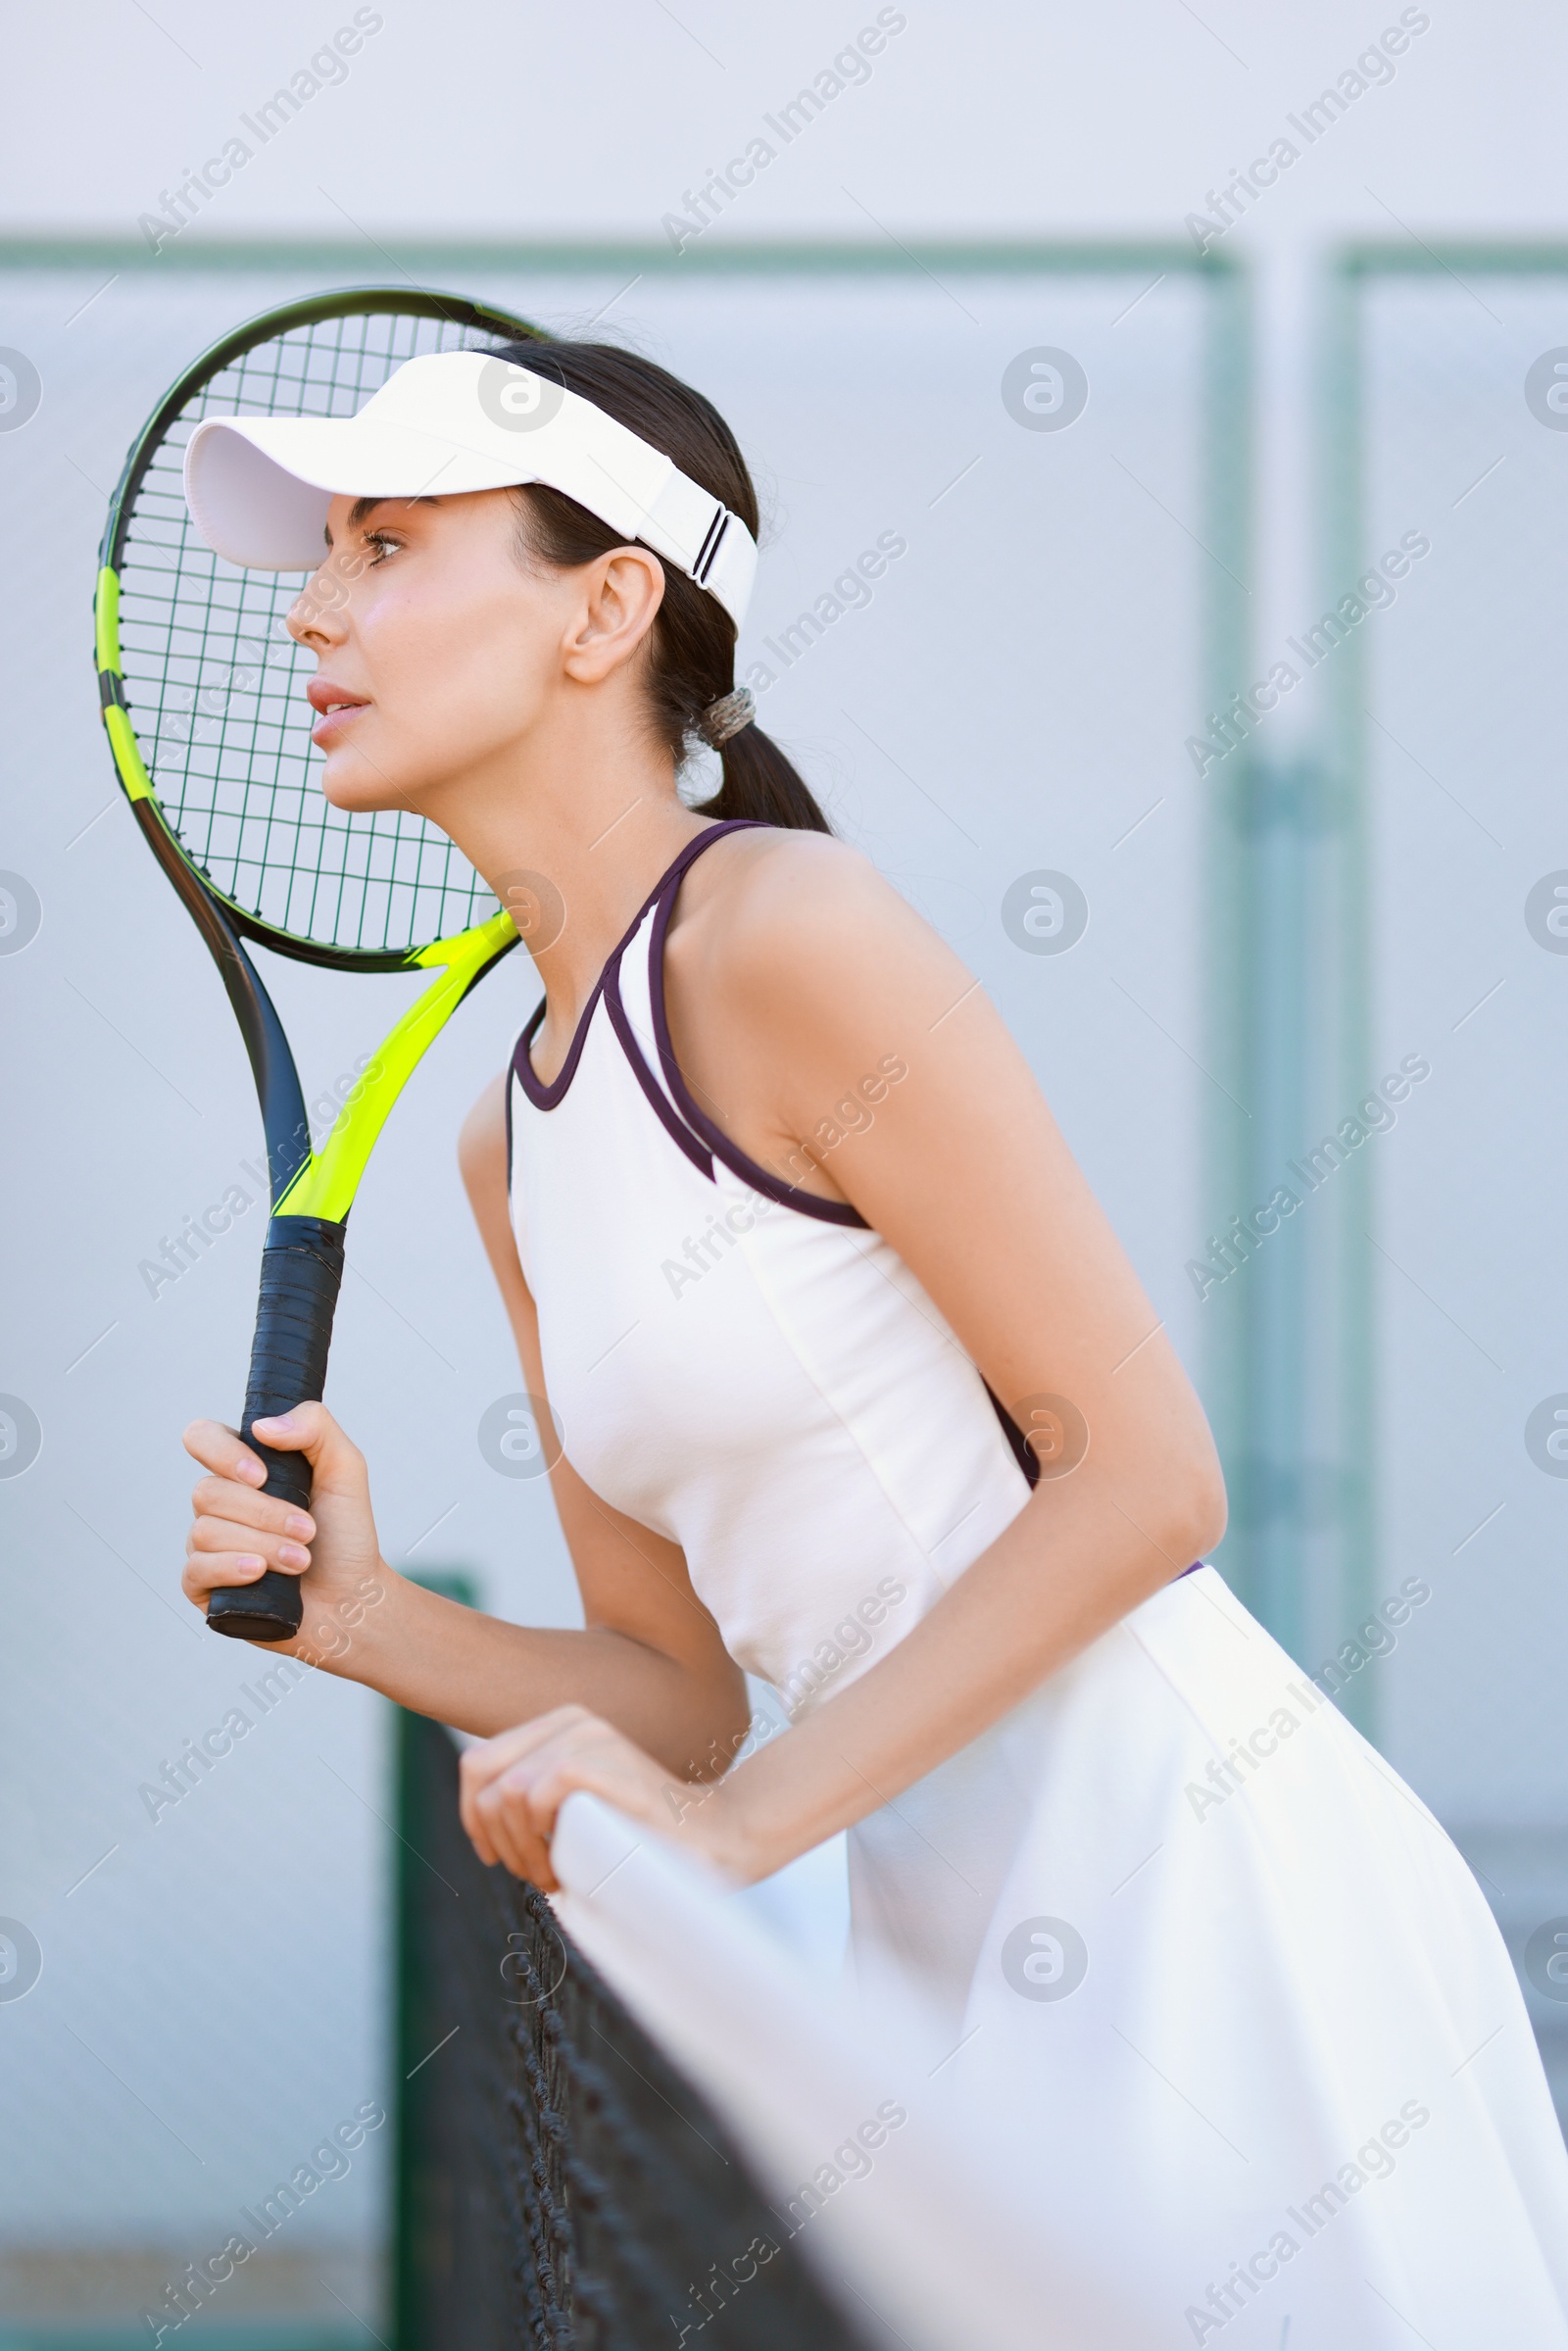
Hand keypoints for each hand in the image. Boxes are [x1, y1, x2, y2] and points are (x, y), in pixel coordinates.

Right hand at [181, 1404, 393, 1662]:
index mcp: (244, 1468)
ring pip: (206, 1531)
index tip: (263, 1476)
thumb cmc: (345, 1534)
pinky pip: (195, 1569)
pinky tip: (260, 1574)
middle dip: (265, 1513)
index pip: (202, 1438)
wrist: (352, 1598)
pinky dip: (232, 1569)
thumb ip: (315, 1426)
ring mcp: (207, 1545)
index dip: (222, 1452)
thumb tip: (262, 1427)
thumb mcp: (345, 1468)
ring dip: (263, 1545)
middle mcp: (219, 1503)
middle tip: (308, 1530)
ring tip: (300, 1561)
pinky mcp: (203, 1586)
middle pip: (208, 1491)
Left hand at [458, 1705, 758, 1892]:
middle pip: (482, 1775)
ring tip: (556, 1876)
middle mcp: (570, 1720)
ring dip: (521, 1850)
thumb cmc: (640, 1836)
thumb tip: (483, 1818)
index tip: (495, 1857)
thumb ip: (533, 1798)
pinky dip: (539, 1843)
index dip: (475, 1818)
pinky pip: (533, 1797)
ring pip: (505, 1794)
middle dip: (494, 1837)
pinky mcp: (601, 1760)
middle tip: (533, 1874)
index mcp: (559, 1725)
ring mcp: (587, 1735)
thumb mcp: (575, 1806)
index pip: (478, 1764)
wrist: (711, 1840)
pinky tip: (565, 1869)